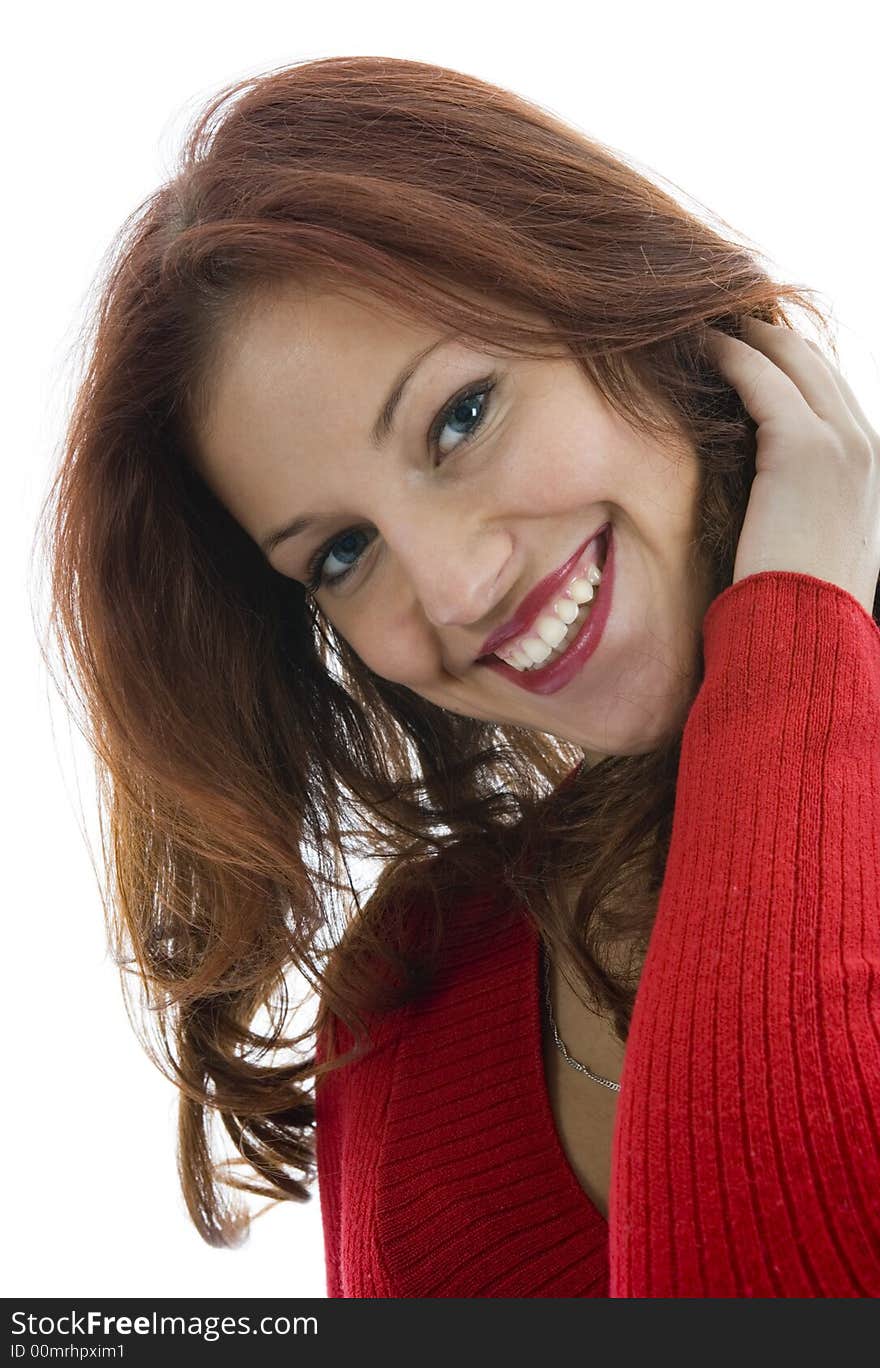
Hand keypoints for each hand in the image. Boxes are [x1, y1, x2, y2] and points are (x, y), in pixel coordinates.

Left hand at [705, 317, 879, 618]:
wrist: (807, 633)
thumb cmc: (795, 608)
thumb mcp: (807, 551)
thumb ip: (797, 514)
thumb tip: (763, 510)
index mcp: (870, 470)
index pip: (832, 394)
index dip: (791, 364)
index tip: (749, 345)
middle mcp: (865, 446)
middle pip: (817, 363)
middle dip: (770, 332)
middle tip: (721, 314)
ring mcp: (841, 442)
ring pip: (792, 359)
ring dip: (747, 332)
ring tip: (704, 319)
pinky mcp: (802, 446)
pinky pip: (760, 378)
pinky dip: (728, 354)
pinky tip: (698, 343)